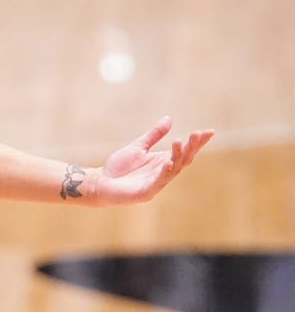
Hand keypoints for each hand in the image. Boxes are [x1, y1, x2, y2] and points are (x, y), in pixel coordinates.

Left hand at [94, 117, 213, 205]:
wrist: (101, 182)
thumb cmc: (120, 167)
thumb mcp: (138, 147)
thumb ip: (154, 135)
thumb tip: (169, 118)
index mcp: (163, 161)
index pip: (185, 151)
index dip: (197, 142)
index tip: (210, 131)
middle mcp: (163, 172)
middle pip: (183, 159)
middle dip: (191, 147)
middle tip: (198, 134)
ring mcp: (156, 183)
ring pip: (173, 170)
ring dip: (177, 156)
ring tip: (179, 142)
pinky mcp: (146, 192)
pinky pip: (158, 182)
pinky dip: (164, 172)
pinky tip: (168, 162)